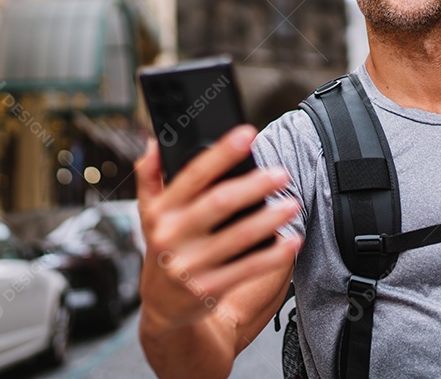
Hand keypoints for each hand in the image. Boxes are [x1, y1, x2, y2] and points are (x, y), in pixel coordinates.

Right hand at [136, 125, 301, 333]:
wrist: (161, 307)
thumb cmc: (164, 249)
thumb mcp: (148, 213)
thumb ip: (149, 176)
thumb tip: (154, 142)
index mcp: (160, 211)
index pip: (193, 175)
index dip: (221, 153)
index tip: (247, 134)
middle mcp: (172, 237)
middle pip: (219, 203)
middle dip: (253, 186)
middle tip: (280, 173)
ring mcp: (190, 265)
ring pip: (237, 237)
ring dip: (269, 219)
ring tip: (292, 204)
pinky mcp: (208, 289)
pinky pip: (247, 269)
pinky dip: (272, 255)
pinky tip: (291, 241)